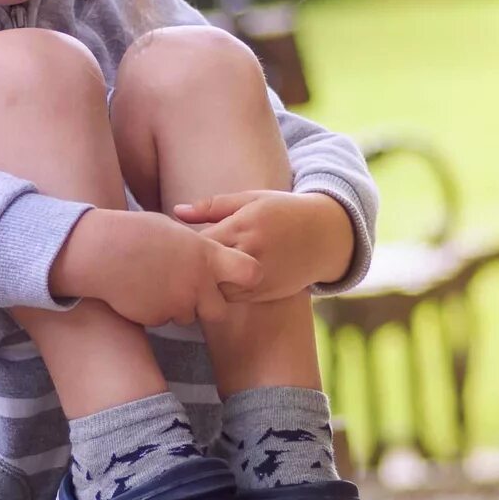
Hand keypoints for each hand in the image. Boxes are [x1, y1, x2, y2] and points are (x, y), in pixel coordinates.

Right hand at [50, 207, 261, 327]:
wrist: (101, 251)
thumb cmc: (137, 233)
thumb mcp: (176, 231)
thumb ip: (198, 248)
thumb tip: (210, 254)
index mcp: (208, 256)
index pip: (251, 273)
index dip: (246, 278)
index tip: (233, 277)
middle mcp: (198, 283)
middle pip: (219, 311)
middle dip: (207, 306)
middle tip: (190, 292)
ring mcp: (178, 303)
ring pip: (187, 317)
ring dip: (178, 307)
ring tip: (155, 284)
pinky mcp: (157, 318)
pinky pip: (163, 320)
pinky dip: (155, 310)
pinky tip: (140, 292)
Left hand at [168, 188, 354, 302]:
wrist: (325, 236)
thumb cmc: (282, 212)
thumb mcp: (250, 200)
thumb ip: (211, 207)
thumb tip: (176, 212)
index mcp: (242, 226)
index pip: (197, 243)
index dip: (181, 245)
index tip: (173, 242)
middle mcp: (250, 254)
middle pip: (202, 270)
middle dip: (187, 267)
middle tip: (173, 263)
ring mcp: (257, 277)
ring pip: (213, 289)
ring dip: (201, 283)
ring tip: (191, 274)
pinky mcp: (263, 294)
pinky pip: (229, 299)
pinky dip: (218, 293)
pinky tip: (214, 282)